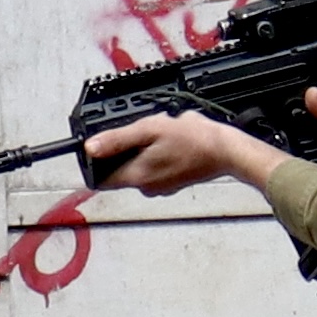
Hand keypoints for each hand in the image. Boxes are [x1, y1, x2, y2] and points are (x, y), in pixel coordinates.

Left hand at [82, 110, 283, 195]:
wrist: (226, 151)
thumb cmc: (192, 140)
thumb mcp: (149, 130)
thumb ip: (116, 140)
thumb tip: (90, 148)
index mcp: (136, 176)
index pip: (100, 180)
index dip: (96, 162)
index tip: (103, 146)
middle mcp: (146, 187)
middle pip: (119, 170)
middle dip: (125, 149)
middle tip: (143, 132)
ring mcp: (161, 187)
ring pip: (138, 167)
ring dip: (143, 149)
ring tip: (162, 135)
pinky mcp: (173, 182)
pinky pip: (155, 167)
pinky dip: (158, 154)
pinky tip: (172, 142)